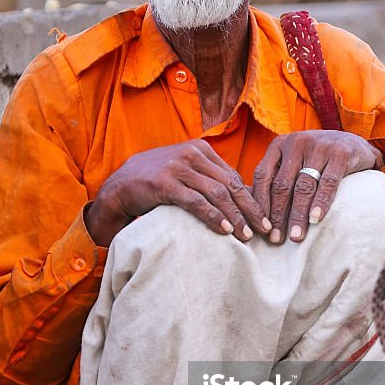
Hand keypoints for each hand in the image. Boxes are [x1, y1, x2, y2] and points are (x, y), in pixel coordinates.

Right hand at [86, 140, 271, 247]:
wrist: (120, 186)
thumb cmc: (157, 182)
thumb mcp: (185, 172)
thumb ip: (209, 177)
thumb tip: (242, 195)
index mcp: (201, 149)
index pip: (234, 176)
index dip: (252, 199)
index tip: (265, 218)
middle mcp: (191, 154)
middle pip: (230, 184)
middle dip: (250, 209)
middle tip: (265, 230)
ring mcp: (178, 168)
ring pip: (217, 193)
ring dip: (235, 217)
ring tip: (247, 236)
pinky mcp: (165, 184)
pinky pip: (196, 202)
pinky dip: (214, 217)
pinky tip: (225, 230)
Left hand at [251, 131, 382, 243]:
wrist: (357, 145)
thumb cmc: (319, 160)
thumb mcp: (295, 161)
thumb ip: (278, 178)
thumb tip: (256, 214)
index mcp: (280, 144)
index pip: (263, 176)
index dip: (260, 204)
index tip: (261, 228)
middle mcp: (297, 142)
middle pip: (282, 185)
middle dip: (278, 215)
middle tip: (276, 239)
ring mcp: (319, 146)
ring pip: (303, 186)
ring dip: (297, 215)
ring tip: (295, 237)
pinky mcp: (341, 154)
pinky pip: (328, 183)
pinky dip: (320, 202)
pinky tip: (315, 219)